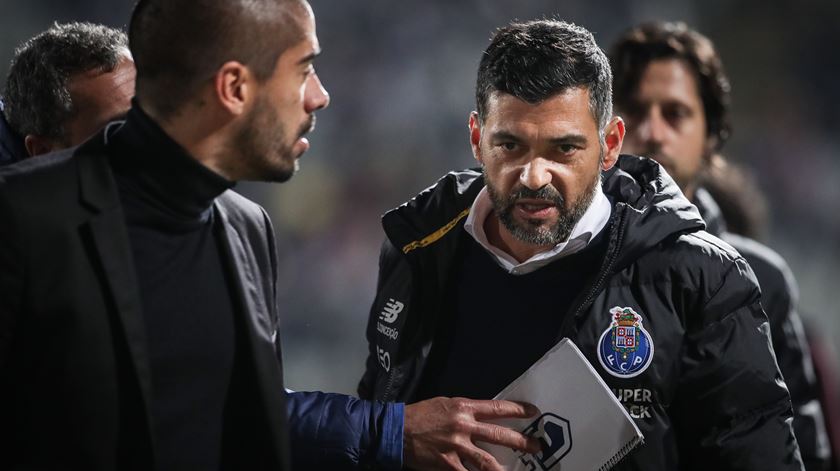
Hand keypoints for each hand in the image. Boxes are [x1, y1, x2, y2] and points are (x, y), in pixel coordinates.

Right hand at [403, 396, 539, 470]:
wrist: (397, 428)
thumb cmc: (421, 414)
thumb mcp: (445, 404)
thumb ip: (465, 411)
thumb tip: (483, 417)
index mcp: (464, 407)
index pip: (497, 408)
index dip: (518, 410)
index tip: (533, 413)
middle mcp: (464, 425)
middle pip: (499, 435)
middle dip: (521, 442)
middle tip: (537, 446)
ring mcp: (456, 446)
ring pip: (487, 461)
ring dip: (504, 470)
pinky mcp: (447, 463)